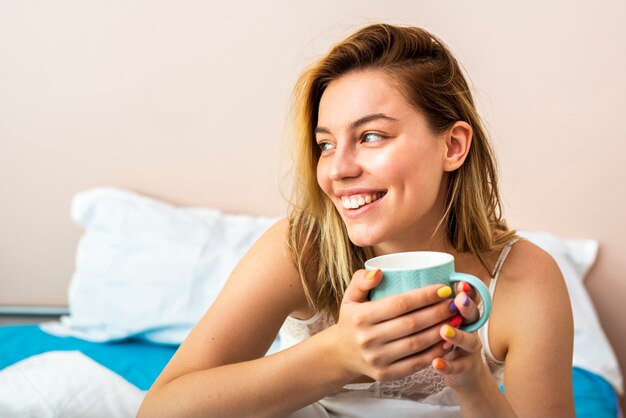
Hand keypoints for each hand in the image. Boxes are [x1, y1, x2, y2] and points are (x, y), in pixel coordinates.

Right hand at [332, 269, 455, 381]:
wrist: (340, 354)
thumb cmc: (351, 320)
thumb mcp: (350, 297)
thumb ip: (361, 280)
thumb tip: (380, 271)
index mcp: (361, 317)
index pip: (400, 304)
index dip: (425, 296)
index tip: (444, 289)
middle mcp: (368, 339)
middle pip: (412, 324)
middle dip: (438, 312)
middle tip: (455, 304)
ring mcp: (377, 359)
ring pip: (417, 344)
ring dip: (441, 331)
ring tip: (456, 320)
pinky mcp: (385, 374)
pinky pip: (416, 363)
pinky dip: (435, 353)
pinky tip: (447, 341)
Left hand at [431, 281, 489, 391]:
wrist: (463, 371)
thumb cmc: (448, 338)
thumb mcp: (445, 318)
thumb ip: (435, 303)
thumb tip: (413, 283)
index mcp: (463, 314)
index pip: (468, 298)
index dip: (467, 291)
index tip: (460, 283)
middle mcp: (471, 329)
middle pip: (473, 316)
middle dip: (467, 307)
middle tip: (459, 301)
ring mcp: (469, 349)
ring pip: (468, 341)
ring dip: (457, 335)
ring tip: (444, 330)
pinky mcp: (464, 367)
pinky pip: (456, 366)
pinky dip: (446, 364)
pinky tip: (436, 362)